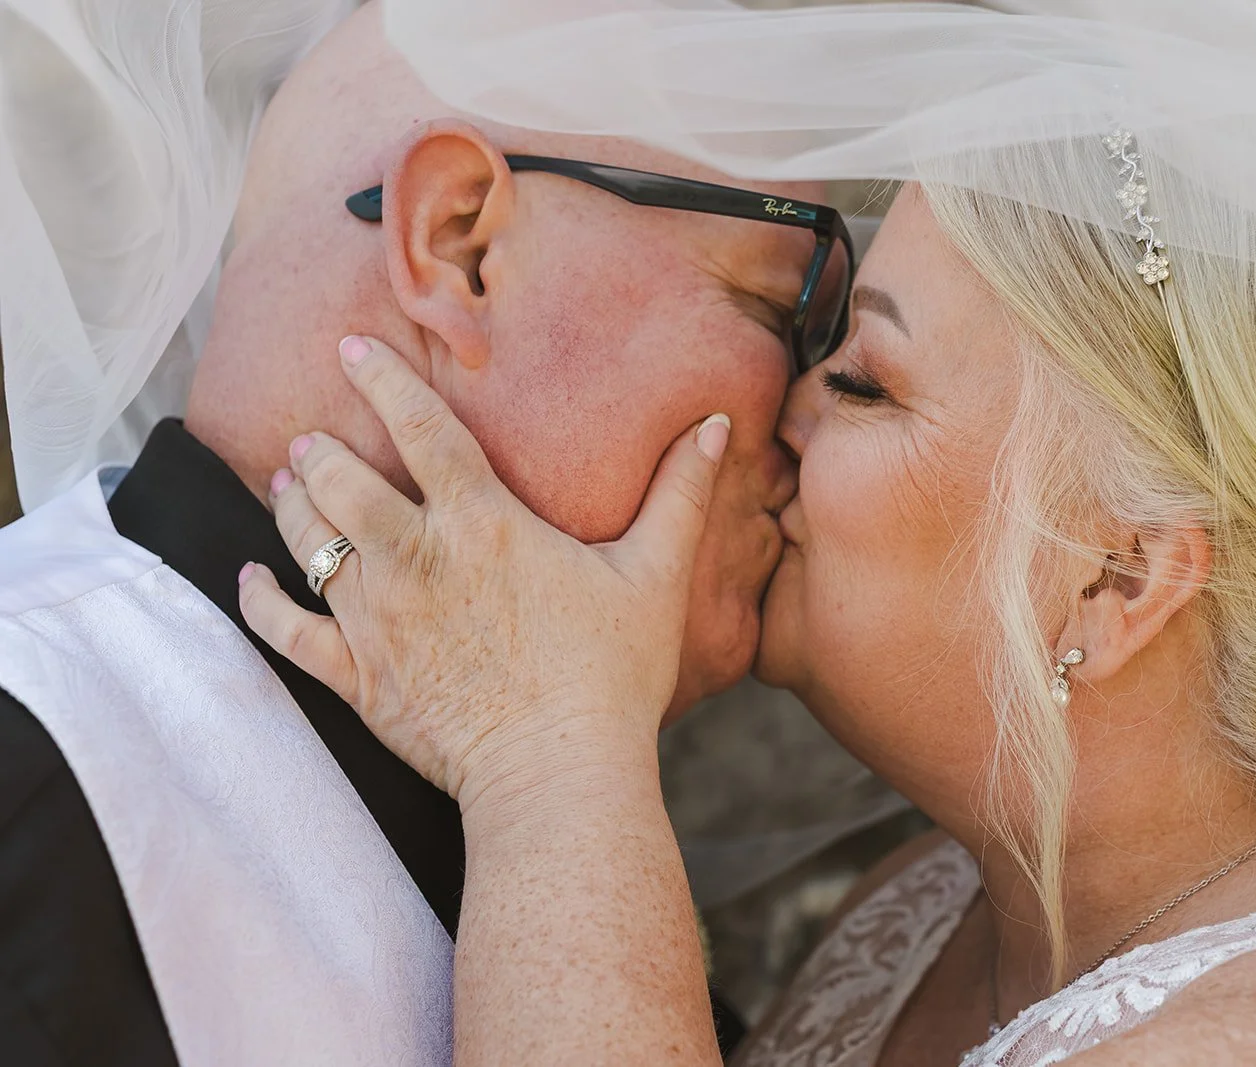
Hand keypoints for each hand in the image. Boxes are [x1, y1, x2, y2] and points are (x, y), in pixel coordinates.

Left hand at [238, 335, 731, 806]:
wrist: (557, 775)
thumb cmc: (611, 676)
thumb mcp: (656, 577)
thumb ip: (681, 495)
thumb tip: (719, 425)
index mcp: (483, 523)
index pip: (419, 428)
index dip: (382, 380)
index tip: (351, 349)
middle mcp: (416, 559)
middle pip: (341, 481)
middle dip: (319, 450)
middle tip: (310, 437)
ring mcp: (378, 620)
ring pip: (309, 543)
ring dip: (290, 506)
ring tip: (284, 483)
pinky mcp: (358, 678)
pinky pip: (288, 630)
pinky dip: (260, 601)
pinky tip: (249, 578)